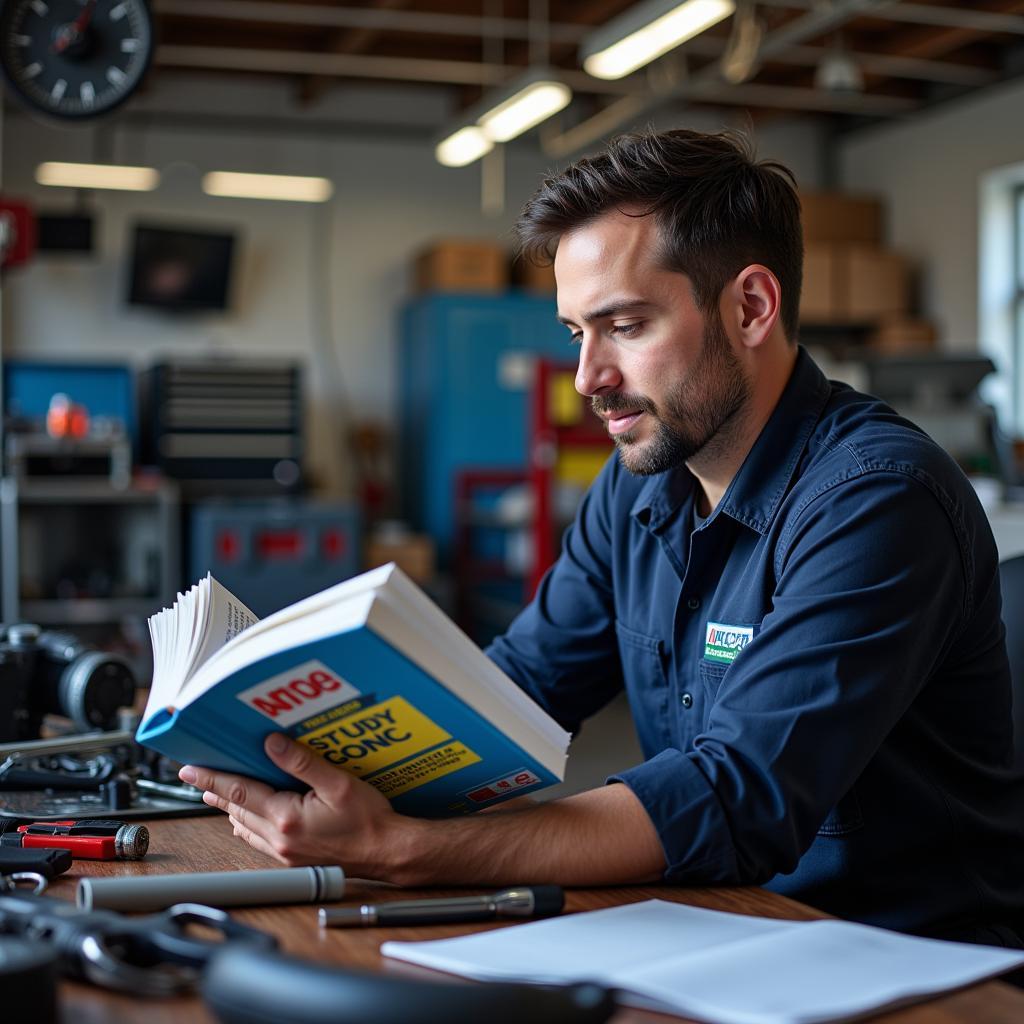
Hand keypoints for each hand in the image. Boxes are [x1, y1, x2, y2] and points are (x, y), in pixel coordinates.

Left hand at [179, 733, 402, 876]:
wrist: (387, 851)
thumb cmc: (369, 819)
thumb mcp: (339, 783)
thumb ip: (302, 763)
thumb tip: (273, 744)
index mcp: (287, 817)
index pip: (239, 792)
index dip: (212, 777)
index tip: (189, 769)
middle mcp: (280, 838)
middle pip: (237, 810)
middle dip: (217, 791)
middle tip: (198, 776)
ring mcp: (285, 853)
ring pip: (245, 827)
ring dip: (230, 809)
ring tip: (217, 794)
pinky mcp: (293, 859)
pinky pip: (259, 841)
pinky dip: (247, 826)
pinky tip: (246, 820)